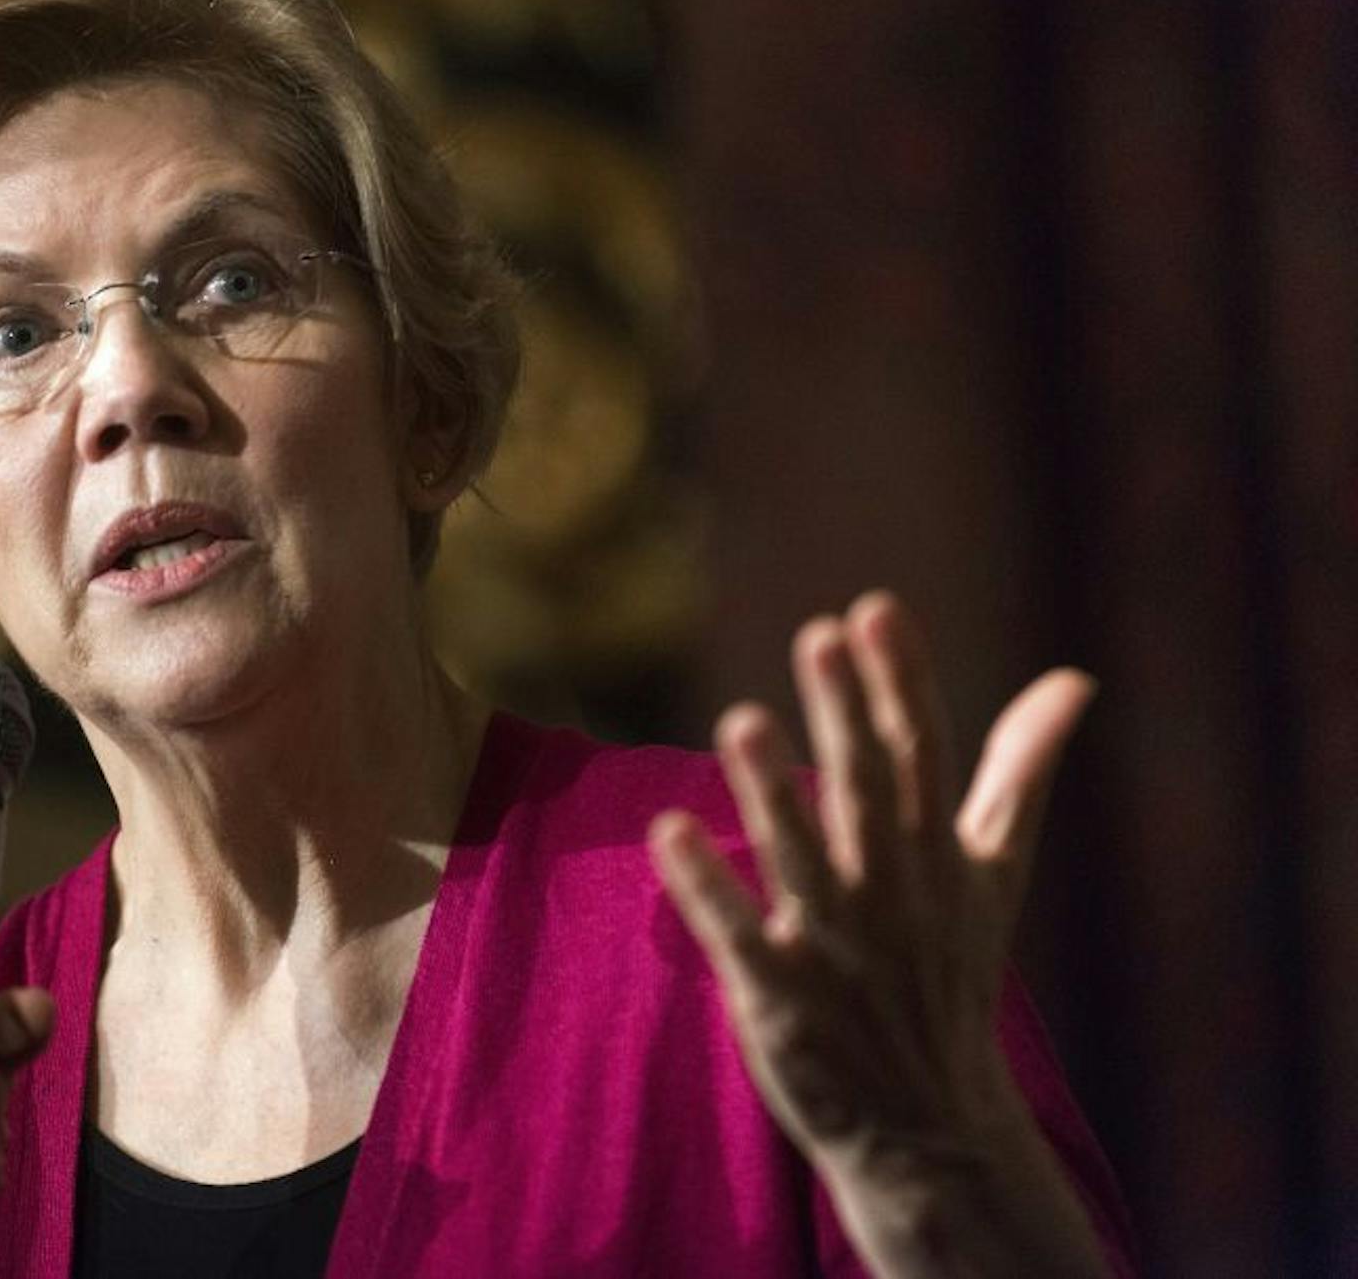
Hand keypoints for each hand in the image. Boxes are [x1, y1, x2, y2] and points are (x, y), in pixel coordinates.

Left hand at [649, 592, 1104, 1274]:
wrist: (932, 1131)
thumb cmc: (950, 979)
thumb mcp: (994, 876)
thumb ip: (1019, 774)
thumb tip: (1073, 681)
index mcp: (938, 858)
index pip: (924, 756)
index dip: (901, 684)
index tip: (876, 611)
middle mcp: (890, 896)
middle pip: (867, 794)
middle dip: (845, 716)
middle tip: (820, 635)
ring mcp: (836, 950)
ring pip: (802, 862)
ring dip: (773, 793)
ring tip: (742, 719)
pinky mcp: (781, 1003)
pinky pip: (741, 939)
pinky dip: (708, 891)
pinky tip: (669, 832)